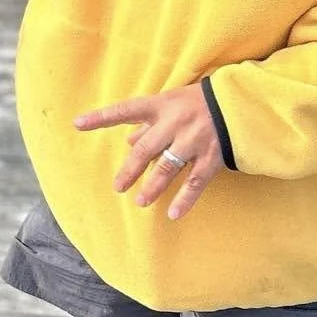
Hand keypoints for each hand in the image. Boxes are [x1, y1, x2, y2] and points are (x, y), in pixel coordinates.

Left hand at [74, 84, 224, 220]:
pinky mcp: (212, 156)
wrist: (239, 102)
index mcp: (162, 105)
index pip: (125, 110)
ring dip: (152, 187)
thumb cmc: (198, 103)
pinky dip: (184, 200)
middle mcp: (175, 122)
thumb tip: (127, 139)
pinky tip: (173, 214)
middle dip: (130, 170)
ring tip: (140, 202)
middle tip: (118, 187)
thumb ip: (149, 122)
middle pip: (145, 149)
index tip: (77, 124)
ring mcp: (194, 140)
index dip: (101, 117)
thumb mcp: (172, 104)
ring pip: (167, 168)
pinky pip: (194, 182)